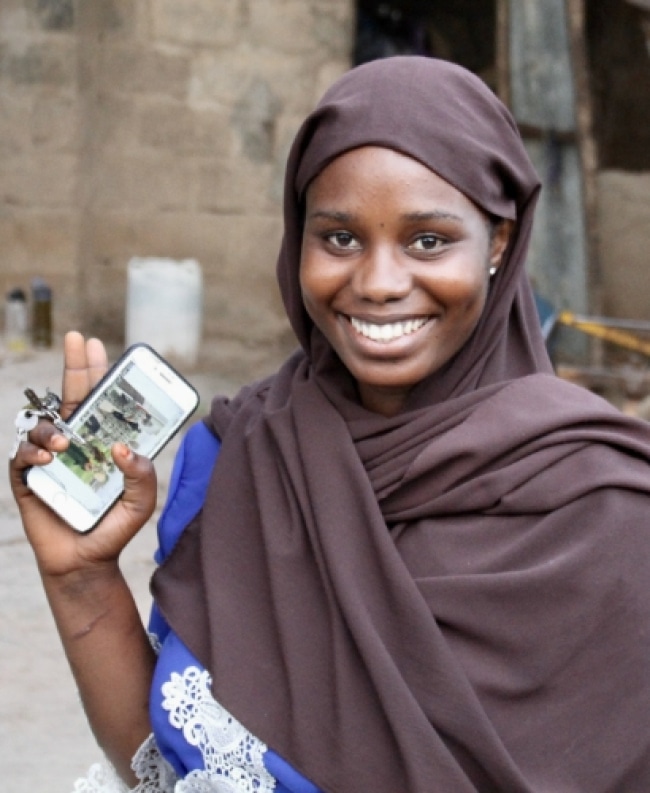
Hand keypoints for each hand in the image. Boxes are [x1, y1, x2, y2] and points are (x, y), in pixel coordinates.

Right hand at [9, 331, 156, 576]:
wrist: (85, 563)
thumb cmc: (114, 529)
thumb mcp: (141, 501)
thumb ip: (142, 474)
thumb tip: (122, 447)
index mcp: (101, 443)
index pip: (99, 400)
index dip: (96, 371)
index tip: (95, 344)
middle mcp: (75, 445)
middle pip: (71, 396)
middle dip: (74, 365)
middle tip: (77, 338)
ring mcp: (50, 460)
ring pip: (43, 425)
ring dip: (52, 427)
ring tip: (65, 445)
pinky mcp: (29, 480)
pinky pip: (22, 456)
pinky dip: (33, 453)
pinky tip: (48, 460)